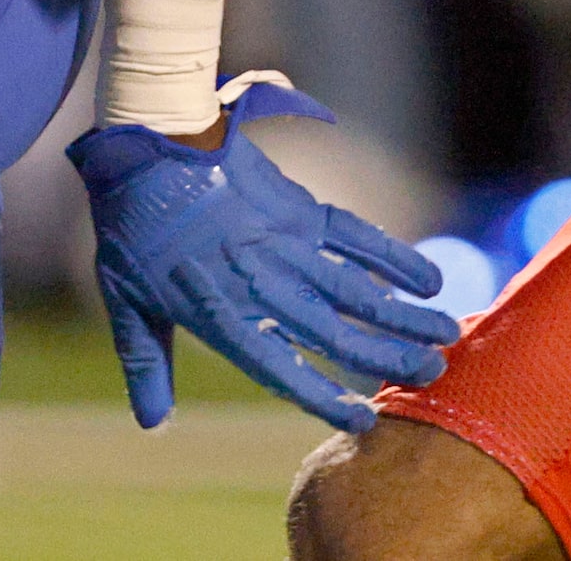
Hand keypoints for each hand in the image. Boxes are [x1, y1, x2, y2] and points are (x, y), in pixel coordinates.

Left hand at [69, 93, 459, 432]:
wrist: (146, 147)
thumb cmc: (131, 227)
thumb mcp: (125, 301)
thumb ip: (146, 363)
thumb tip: (154, 423)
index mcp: (221, 316)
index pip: (283, 369)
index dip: (325, 396)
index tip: (366, 419)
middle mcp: (262, 286)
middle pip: (335, 332)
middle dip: (388, 355)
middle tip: (433, 372)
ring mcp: (284, 245)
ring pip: (354, 288)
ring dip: (402, 314)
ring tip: (446, 334)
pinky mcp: (297, 208)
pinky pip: (352, 235)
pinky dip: (391, 255)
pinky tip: (426, 277)